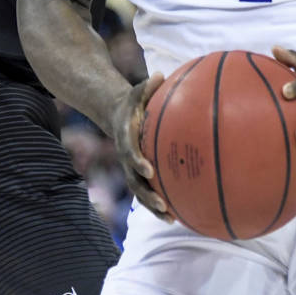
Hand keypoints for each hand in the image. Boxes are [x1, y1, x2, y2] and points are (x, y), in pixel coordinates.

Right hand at [111, 72, 173, 221]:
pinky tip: (179, 214)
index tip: (149, 169)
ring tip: (172, 219)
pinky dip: (160, 203)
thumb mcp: (136, 92)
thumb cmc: (133, 102)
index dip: (138, 162)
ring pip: (141, 192)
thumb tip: (159, 75)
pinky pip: (148, 191)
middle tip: (162, 204)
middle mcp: (127, 158)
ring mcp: (132, 169)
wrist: (116, 116)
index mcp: (125, 140)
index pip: (129, 153)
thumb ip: (146, 86)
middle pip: (134, 182)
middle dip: (147, 195)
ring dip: (154, 207)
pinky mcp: (140, 174)